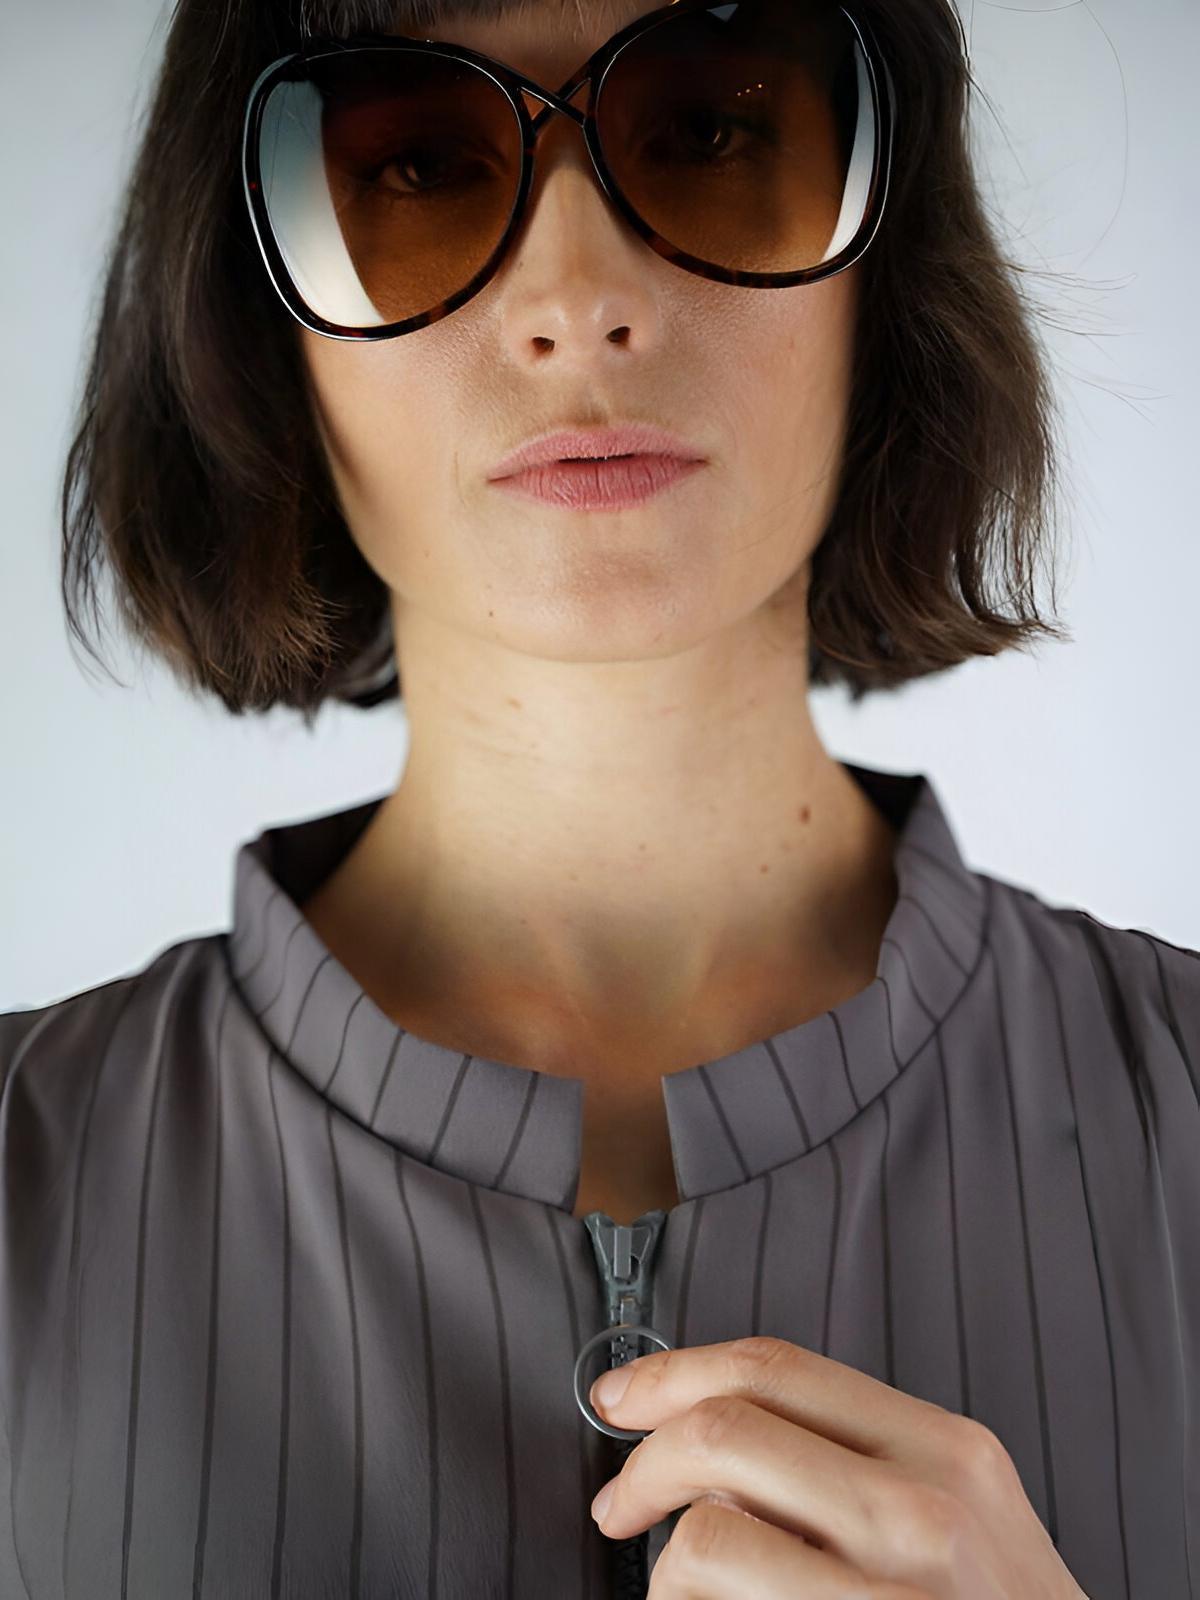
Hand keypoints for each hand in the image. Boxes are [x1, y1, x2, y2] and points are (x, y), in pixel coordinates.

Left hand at [587, 1336, 1087, 1597]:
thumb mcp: (964, 1517)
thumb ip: (861, 1461)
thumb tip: (710, 1428)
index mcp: (949, 1451)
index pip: (776, 1366)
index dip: (674, 1370)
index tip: (620, 1397)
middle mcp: (930, 1511)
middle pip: (728, 1431)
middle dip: (644, 1463)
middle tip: (621, 1505)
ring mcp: (898, 1595)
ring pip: (710, 1535)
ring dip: (665, 1572)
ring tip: (681, 1596)